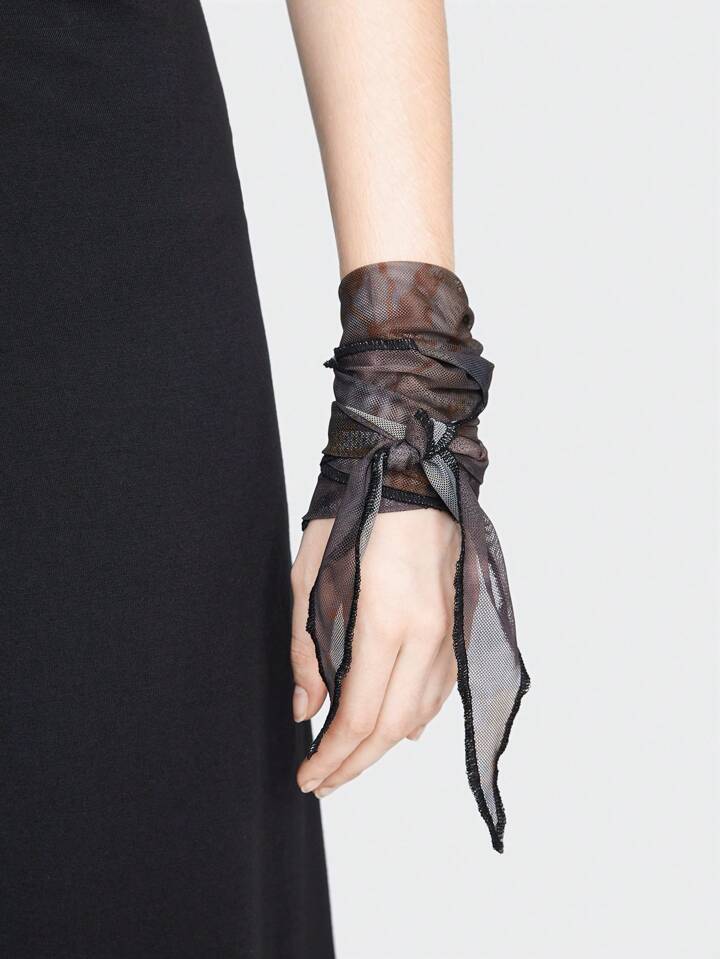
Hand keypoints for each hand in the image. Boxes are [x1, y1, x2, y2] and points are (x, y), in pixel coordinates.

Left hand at [290, 508, 459, 797]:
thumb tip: (307, 709)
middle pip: (393, 728)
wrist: (413, 474)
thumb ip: (308, 649)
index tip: (307, 777)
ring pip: (421, 714)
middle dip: (354, 764)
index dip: (331, 756)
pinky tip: (398, 731)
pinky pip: (440, 688)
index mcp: (387, 622)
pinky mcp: (459, 625)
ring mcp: (450, 632)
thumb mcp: (310, 577)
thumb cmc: (353, 515)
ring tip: (349, 762)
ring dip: (384, 747)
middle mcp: (428, 635)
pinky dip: (415, 718)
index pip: (359, 716)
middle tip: (322, 783)